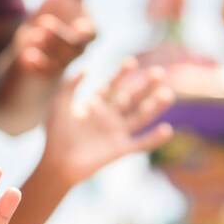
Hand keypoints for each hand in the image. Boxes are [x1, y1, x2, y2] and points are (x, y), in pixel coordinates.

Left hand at [0, 0, 110, 134]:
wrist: (37, 27)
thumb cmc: (60, 8)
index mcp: (90, 31)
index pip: (90, 34)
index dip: (85, 30)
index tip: (80, 25)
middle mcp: (79, 49)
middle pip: (72, 47)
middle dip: (59, 36)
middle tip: (43, 22)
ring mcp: (62, 60)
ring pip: (57, 59)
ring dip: (45, 48)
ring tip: (32, 36)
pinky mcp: (45, 68)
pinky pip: (42, 70)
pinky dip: (35, 64)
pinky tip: (25, 57)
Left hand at [39, 59, 174, 186]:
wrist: (58, 163)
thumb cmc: (56, 134)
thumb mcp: (60, 105)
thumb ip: (71, 86)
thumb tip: (86, 68)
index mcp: (95, 106)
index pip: (112, 86)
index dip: (122, 74)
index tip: (132, 61)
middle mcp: (109, 117)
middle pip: (131, 98)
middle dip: (144, 86)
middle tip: (159, 72)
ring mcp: (116, 133)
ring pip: (140, 117)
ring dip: (154, 107)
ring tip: (167, 95)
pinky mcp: (120, 150)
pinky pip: (141, 143)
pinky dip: (154, 138)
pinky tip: (167, 130)